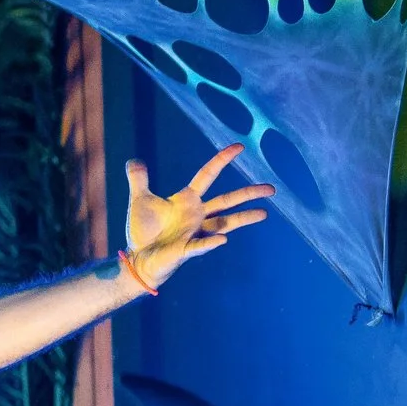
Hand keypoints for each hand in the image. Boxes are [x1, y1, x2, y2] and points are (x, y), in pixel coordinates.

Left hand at [122, 144, 273, 287]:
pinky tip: (222, 239)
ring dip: (243, 218)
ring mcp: (194, 233)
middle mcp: (196, 215)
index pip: (207, 175)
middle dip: (248, 193)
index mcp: (187, 201)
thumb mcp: (140, 200)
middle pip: (226, 200)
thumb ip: (139, 180)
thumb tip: (134, 161)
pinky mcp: (185, 249)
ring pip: (224, 223)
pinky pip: (200, 245)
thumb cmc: (144, 232)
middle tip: (272, 188)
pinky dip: (210, 242)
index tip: (238, 146)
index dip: (222, 160)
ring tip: (264, 213)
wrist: (138, 258)